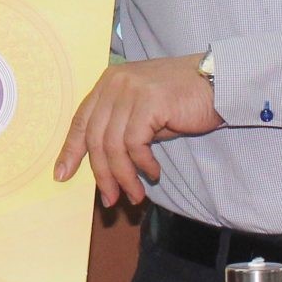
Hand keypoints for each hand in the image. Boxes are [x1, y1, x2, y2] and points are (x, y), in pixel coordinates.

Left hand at [53, 55, 225, 207]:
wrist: (219, 82)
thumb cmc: (183, 99)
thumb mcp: (143, 110)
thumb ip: (122, 127)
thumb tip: (102, 165)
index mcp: (109, 82)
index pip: (81, 120)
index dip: (70, 150)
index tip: (62, 175)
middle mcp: (115, 82)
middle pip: (94, 137)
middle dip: (101, 174)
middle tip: (110, 199)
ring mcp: (131, 90)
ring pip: (113, 145)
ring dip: (123, 176)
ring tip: (134, 194)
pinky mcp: (148, 102)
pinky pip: (134, 144)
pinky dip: (142, 164)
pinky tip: (153, 173)